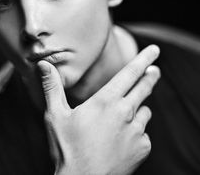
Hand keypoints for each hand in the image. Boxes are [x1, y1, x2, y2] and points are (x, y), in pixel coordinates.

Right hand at [38, 45, 160, 174]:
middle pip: (145, 87)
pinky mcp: (143, 148)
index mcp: (106, 101)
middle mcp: (126, 112)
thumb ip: (52, 87)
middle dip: (150, 76)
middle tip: (155, 70)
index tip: (154, 50)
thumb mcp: (55, 116)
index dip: (144, 59)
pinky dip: (136, 132)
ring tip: (122, 119)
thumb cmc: (68, 149)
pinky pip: (144, 133)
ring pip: (144, 111)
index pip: (130, 73)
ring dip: (138, 109)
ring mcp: (137, 131)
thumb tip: (44, 64)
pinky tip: (121, 142)